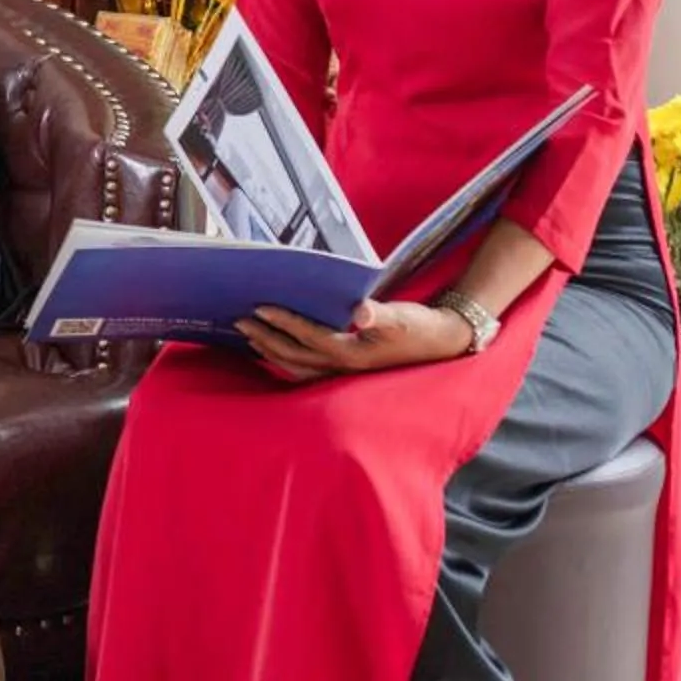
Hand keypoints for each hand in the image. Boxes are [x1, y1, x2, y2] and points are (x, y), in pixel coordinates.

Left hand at [237, 299, 473, 381]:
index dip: (284, 323)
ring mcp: (344, 373)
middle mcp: (344, 368)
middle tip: (239, 320)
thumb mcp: (403, 317)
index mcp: (354, 354)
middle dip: (266, 339)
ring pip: (298, 366)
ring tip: (248, 335)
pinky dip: (287, 358)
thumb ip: (381, 314)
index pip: (310, 338)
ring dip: (271, 351)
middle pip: (295, 356)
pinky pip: (308, 368)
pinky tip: (274, 348)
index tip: (260, 308)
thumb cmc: (419, 326)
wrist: (442, 342)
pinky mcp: (346, 370)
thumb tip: (362, 310)